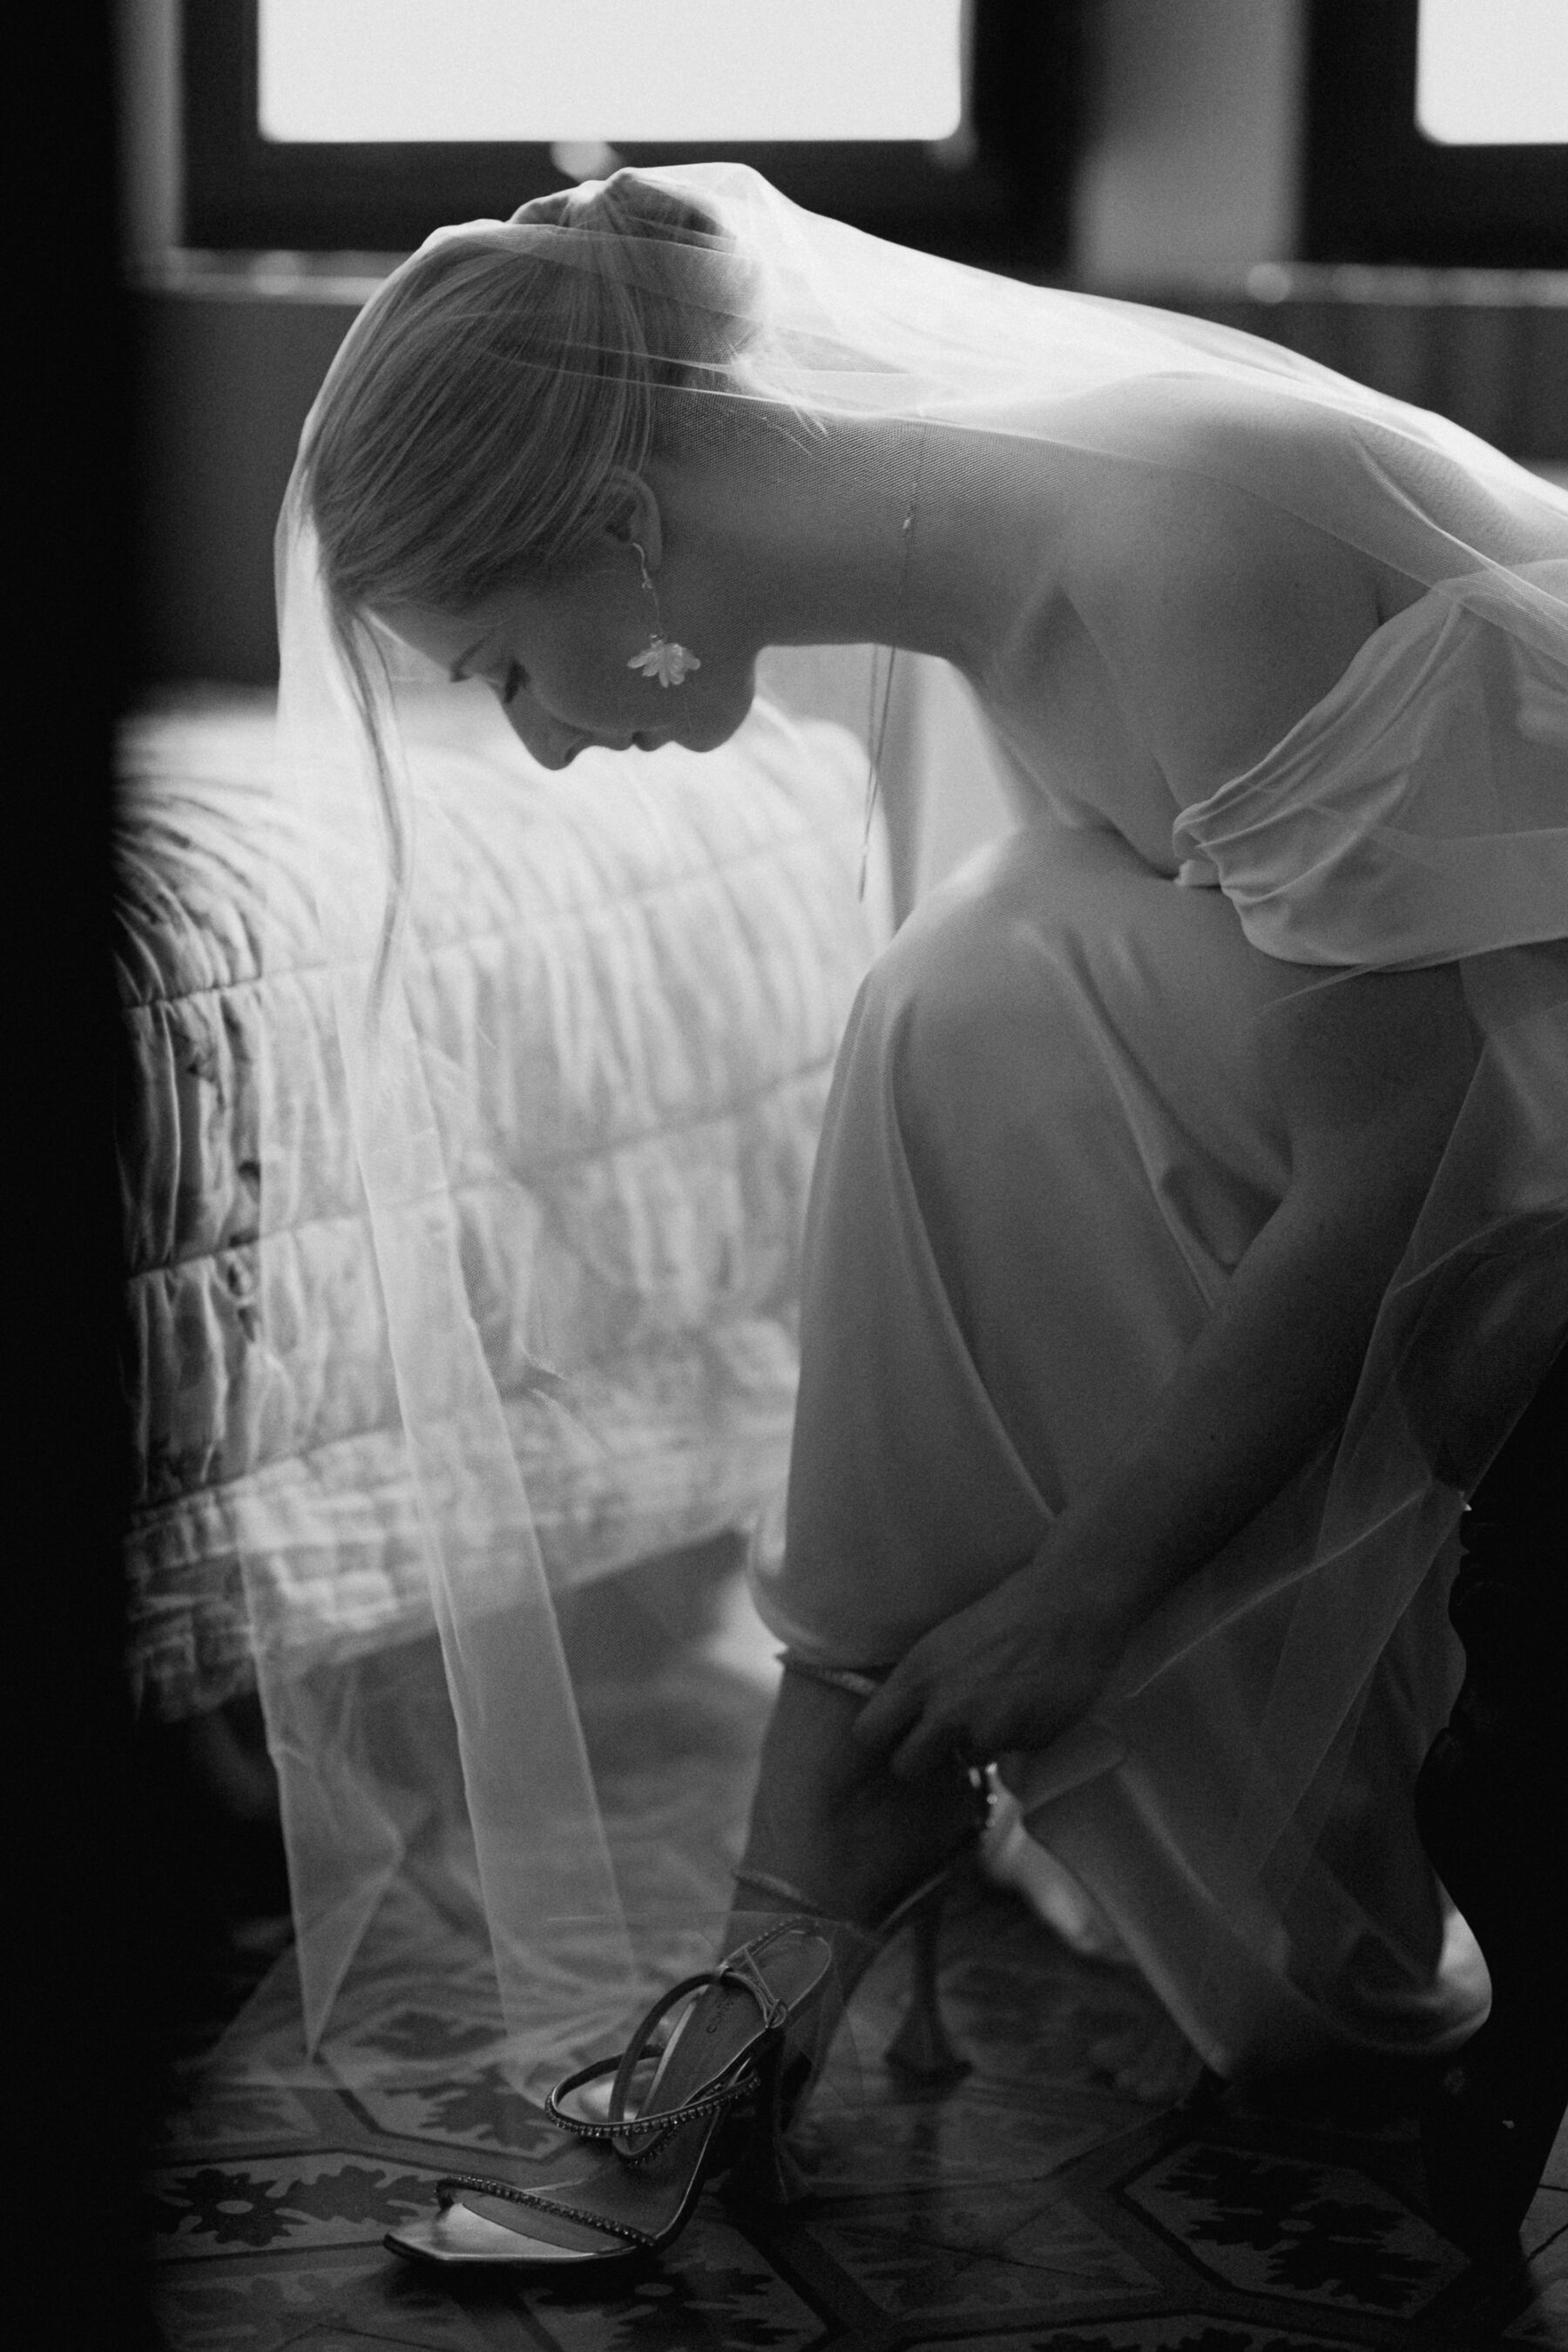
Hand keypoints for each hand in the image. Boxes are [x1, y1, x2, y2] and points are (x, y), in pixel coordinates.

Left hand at [851, 1551, 1133, 1780]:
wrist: (1071, 1607)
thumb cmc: (1008, 1610)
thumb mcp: (945, 1640)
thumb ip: (925, 1682)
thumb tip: (911, 1715)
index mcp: (917, 1675)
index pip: (867, 1734)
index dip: (878, 1741)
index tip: (890, 1740)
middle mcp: (944, 1709)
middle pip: (906, 1767)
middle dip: (922, 1760)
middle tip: (941, 1743)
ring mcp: (986, 1731)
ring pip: (968, 1760)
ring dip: (981, 1743)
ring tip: (1004, 1705)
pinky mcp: (1026, 1744)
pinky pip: (1014, 1753)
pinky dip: (1021, 1737)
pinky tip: (1034, 1703)